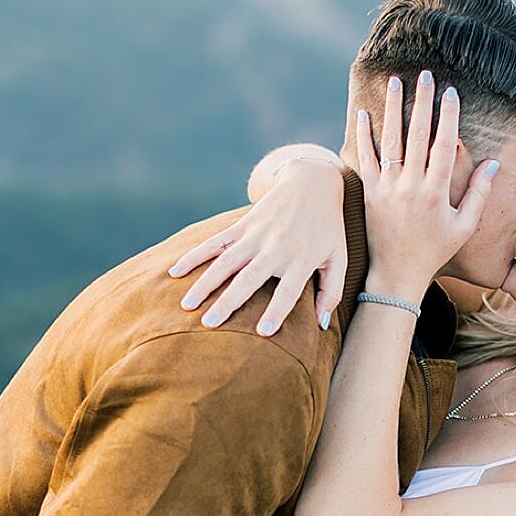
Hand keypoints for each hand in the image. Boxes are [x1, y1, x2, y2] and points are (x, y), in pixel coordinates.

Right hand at [169, 159, 346, 333]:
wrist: (312, 183)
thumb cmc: (328, 228)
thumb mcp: (339, 258)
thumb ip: (332, 292)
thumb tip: (321, 325)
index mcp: (302, 259)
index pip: (288, 292)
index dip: (276, 312)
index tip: (262, 332)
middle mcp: (276, 248)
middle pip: (248, 279)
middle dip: (228, 302)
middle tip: (208, 324)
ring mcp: (256, 235)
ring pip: (225, 262)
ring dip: (204, 283)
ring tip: (187, 305)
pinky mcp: (242, 225)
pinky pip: (214, 242)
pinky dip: (194, 256)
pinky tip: (175, 271)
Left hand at [357, 74, 497, 298]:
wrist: (397, 274)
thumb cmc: (435, 251)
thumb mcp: (464, 226)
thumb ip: (479, 194)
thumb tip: (494, 163)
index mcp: (436, 192)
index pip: (443, 144)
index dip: (448, 116)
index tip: (451, 92)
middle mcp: (410, 186)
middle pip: (417, 135)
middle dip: (422, 101)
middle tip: (425, 75)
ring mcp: (387, 188)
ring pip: (390, 140)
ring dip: (393, 108)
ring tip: (394, 81)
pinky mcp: (369, 193)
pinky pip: (365, 158)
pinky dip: (364, 135)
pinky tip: (364, 112)